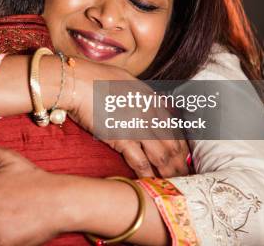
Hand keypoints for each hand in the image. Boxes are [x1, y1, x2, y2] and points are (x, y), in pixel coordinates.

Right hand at [69, 60, 190, 177]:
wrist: (78, 82)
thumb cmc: (96, 78)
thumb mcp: (127, 79)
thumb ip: (141, 94)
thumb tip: (148, 100)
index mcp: (152, 99)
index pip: (175, 127)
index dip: (181, 146)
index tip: (183, 157)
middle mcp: (150, 114)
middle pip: (172, 145)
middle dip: (180, 164)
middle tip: (185, 177)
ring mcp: (138, 127)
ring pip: (162, 156)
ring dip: (169, 173)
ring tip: (173, 185)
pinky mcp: (123, 139)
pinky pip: (141, 162)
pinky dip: (148, 175)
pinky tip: (152, 183)